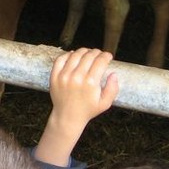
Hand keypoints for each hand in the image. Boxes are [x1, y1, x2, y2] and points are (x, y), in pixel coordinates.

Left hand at [34, 48, 117, 166]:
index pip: (100, 61)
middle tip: (99, 54)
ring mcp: (64, 76)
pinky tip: (73, 55)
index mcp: (90, 83)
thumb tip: (113, 74)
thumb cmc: (88, 110)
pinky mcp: (54, 76)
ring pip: (75, 54)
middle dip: (97, 52)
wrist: (67, 117)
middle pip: (88, 55)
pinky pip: (61, 59)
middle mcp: (76, 77)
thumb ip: (112, 89)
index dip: (106, 56)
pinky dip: (68, 54)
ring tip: (88, 53)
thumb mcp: (105, 103)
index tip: (108, 56)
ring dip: (84, 51)